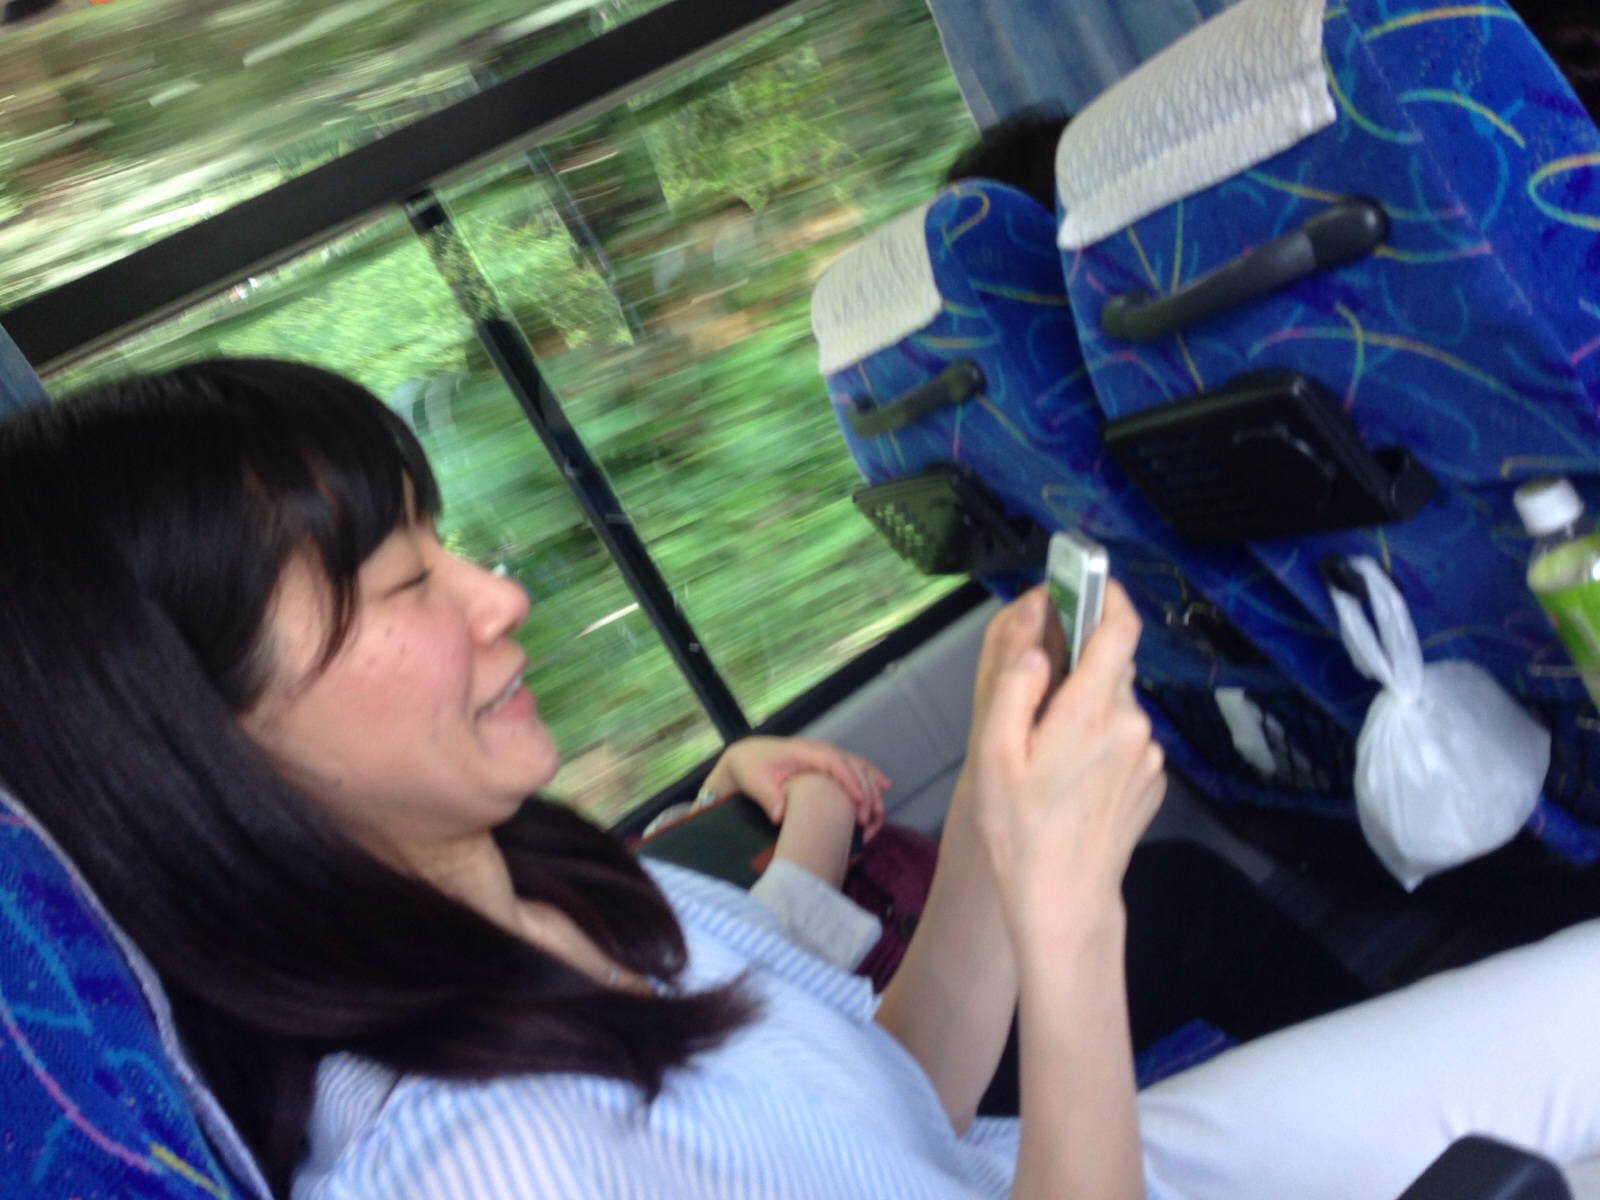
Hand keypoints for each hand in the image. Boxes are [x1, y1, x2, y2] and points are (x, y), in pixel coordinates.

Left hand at [705, 736, 888, 836]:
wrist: (747, 756)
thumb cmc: (751, 768)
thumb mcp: (754, 782)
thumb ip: (768, 797)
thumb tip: (780, 816)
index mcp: (803, 751)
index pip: (834, 762)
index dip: (849, 780)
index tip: (860, 802)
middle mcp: (819, 750)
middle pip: (851, 764)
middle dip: (864, 789)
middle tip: (868, 817)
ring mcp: (824, 755)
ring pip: (857, 764)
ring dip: (872, 783)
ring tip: (880, 808)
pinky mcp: (826, 763)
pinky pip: (853, 766)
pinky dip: (870, 776)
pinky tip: (884, 786)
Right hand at [962, 583, 1164, 945]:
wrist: (1064, 902)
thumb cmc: (1021, 832)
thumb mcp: (994, 754)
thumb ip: (1014, 685)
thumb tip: (1033, 638)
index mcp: (1092, 709)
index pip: (1120, 627)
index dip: (1105, 596)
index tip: (1084, 584)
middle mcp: (1131, 724)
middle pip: (1111, 666)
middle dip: (1078, 666)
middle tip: (1035, 695)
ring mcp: (1147, 755)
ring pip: (1116, 705)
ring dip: (1086, 710)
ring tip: (1045, 752)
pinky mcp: (1151, 781)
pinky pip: (1124, 740)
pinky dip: (1099, 742)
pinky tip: (1069, 778)